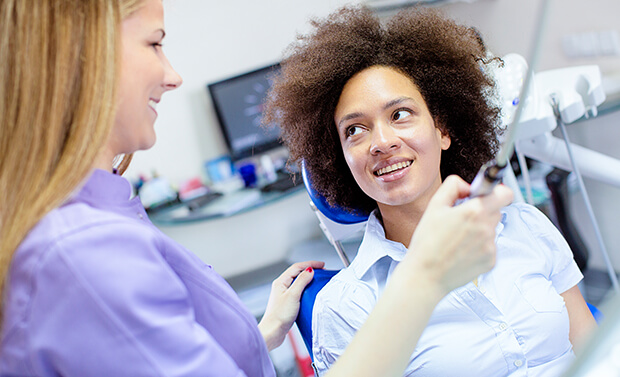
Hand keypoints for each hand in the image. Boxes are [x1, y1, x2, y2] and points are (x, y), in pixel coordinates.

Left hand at [258, 260, 324, 350]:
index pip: (297, 267)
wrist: (273, 332)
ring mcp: (284, 295)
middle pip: (297, 273)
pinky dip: (306, 289)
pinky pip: (299, 291)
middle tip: (322, 271)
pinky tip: (311, 294)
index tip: (322, 265)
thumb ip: (301, 281)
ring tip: (318, 280)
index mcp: (281, 282)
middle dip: (310, 270)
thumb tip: (310, 270)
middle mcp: (281, 287)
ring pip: (298, 282)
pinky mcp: (287, 303)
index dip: (310, 264)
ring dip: (308, 280)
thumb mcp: (293, 295)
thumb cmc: (279, 315)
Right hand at [406, 175, 512, 294]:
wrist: (426, 275)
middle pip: (496, 210)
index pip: (504, 193)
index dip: (497, 191)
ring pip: (491, 229)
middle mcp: (486, 228)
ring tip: (458, 239)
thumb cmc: (427, 242)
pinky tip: (461, 251)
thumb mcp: (434, 206)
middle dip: (483, 211)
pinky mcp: (491, 261)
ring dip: (480, 230)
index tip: (487, 195)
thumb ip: (453, 186)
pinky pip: (489, 247)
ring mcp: (490, 246)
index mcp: (474, 211)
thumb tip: (468, 186)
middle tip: (463, 219)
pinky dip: (479, 247)